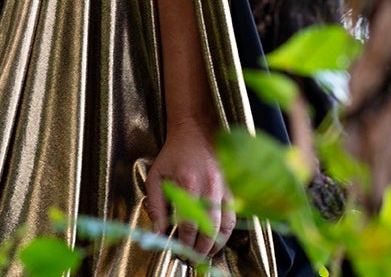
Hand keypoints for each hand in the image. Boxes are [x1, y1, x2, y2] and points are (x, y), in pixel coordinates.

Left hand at [145, 122, 234, 260]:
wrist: (194, 131)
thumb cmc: (173, 154)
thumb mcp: (156, 176)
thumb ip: (156, 207)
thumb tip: (159, 233)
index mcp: (188, 183)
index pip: (189, 224)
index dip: (185, 242)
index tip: (179, 251)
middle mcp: (209, 187)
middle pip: (210, 229)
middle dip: (201, 249)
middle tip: (193, 258)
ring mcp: (224, 187)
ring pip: (226, 226)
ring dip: (217, 244)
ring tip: (206, 252)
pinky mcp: (232, 187)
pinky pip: (234, 215)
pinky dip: (227, 231)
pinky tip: (218, 237)